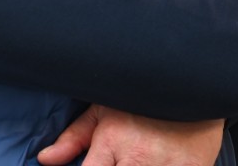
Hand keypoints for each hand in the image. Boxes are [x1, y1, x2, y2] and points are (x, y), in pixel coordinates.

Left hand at [37, 104, 222, 165]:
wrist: (193, 81)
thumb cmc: (142, 99)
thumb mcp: (104, 109)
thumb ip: (74, 137)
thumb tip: (45, 159)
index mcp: (112, 140)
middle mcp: (138, 156)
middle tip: (120, 162)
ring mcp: (166, 165)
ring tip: (137, 159)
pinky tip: (157, 162)